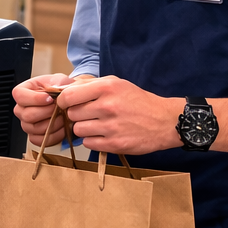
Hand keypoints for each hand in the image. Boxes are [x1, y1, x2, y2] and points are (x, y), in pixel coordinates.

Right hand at [12, 73, 77, 145]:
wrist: (65, 102)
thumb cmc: (58, 89)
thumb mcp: (60, 80)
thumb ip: (58, 82)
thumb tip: (55, 89)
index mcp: (22, 92)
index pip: (20, 96)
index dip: (35, 99)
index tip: (49, 98)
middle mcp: (21, 109)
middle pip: (27, 115)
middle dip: (48, 112)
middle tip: (59, 108)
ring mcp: (26, 124)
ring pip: (34, 128)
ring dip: (53, 124)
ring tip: (62, 116)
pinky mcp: (34, 136)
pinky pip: (40, 140)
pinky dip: (54, 135)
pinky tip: (61, 127)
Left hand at [55, 76, 183, 154]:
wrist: (165, 121)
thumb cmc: (137, 100)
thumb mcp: (116, 83)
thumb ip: (89, 84)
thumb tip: (62, 88)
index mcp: (106, 88)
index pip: (68, 95)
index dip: (63, 101)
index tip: (67, 103)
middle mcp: (107, 106)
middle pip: (72, 114)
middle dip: (77, 114)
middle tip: (89, 114)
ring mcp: (111, 127)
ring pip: (78, 130)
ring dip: (84, 128)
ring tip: (97, 124)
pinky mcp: (114, 144)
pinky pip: (88, 143)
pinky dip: (92, 140)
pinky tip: (103, 135)